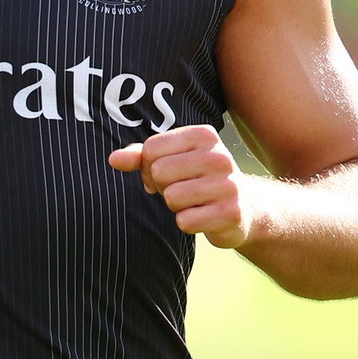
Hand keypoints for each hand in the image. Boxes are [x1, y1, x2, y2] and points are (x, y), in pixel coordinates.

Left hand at [108, 124, 257, 249]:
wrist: (244, 207)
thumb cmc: (197, 179)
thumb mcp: (171, 159)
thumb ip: (139, 156)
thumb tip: (113, 159)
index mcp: (203, 135)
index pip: (151, 149)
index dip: (150, 167)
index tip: (169, 174)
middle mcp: (219, 156)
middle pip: (160, 172)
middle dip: (163, 187)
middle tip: (182, 189)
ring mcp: (228, 185)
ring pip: (171, 198)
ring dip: (175, 206)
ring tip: (194, 202)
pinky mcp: (230, 213)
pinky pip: (185, 221)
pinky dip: (187, 223)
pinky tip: (204, 216)